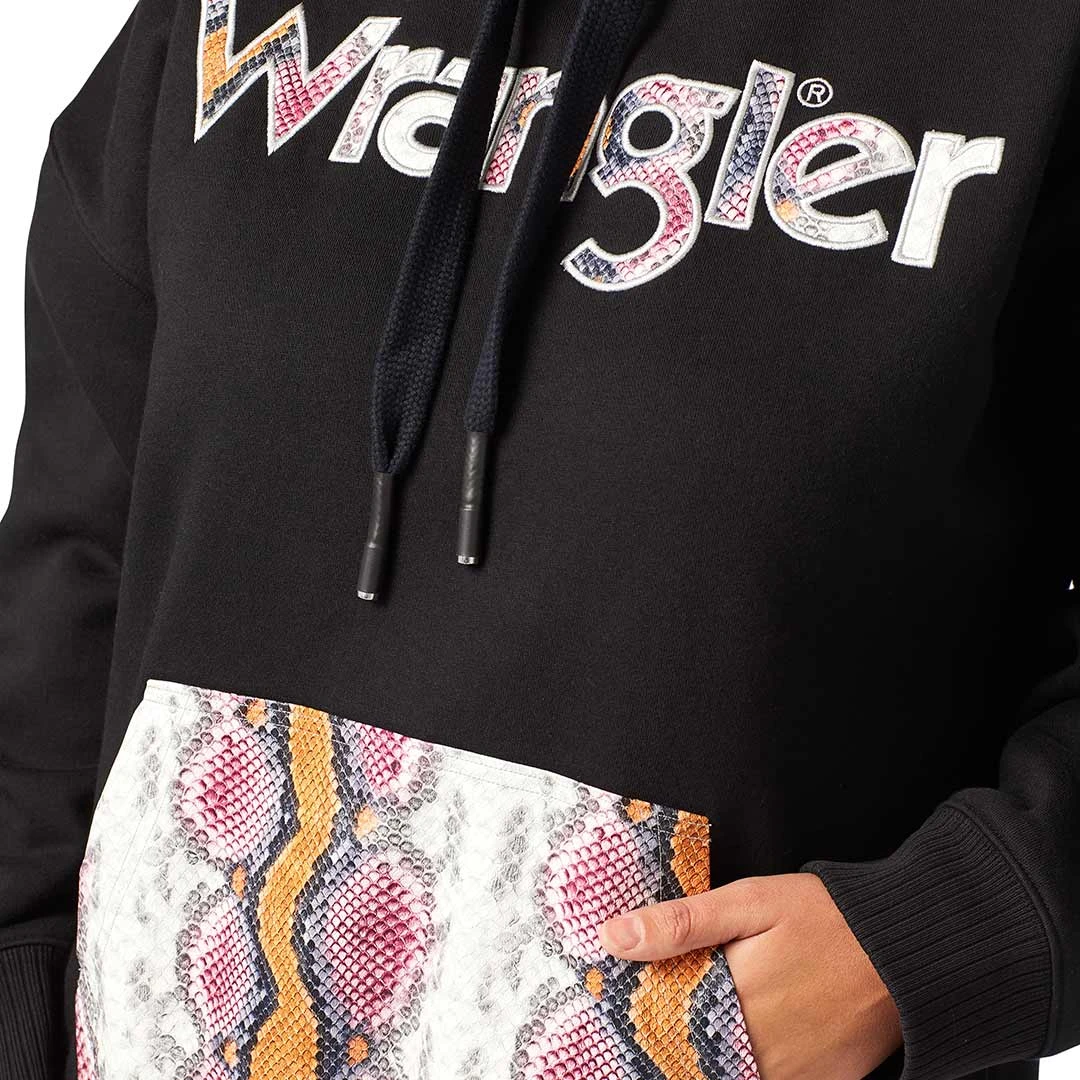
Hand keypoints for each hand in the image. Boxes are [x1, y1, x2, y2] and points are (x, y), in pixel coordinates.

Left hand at [598, 873, 901, 1079]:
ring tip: (697, 1023)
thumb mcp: (749, 901)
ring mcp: (793, 1077)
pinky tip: (740, 1038)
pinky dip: (747, 1066)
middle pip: (692, 1060)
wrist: (908, 949)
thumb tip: (612, 938)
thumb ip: (681, 924)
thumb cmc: (825, 917)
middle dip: (670, 1040)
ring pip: (727, 1074)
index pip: (661, 1030)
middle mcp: (759, 1054)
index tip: (619, 1009)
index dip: (639, 1021)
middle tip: (657, 1017)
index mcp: (732, 1004)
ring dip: (707, 1055)